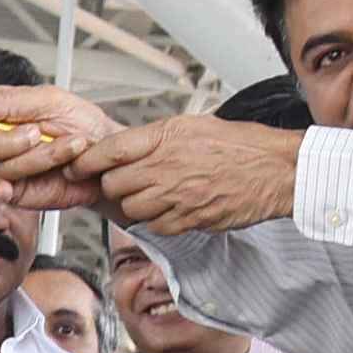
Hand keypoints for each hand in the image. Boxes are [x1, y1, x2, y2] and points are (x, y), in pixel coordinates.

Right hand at [0, 82, 127, 212]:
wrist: (107, 157)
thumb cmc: (81, 123)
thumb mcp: (49, 100)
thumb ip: (9, 102)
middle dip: (6, 139)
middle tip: (39, 133)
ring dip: (36, 156)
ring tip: (68, 147)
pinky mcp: (12, 191)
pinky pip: (1, 188)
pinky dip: (22, 179)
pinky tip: (48, 174)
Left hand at [76, 116, 308, 236]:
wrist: (275, 169)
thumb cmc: (241, 145)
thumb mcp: (193, 126)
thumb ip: (157, 138)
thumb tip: (127, 149)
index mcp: (165, 138)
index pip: (109, 151)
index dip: (86, 162)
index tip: (77, 166)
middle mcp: (166, 167)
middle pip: (114, 184)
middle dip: (113, 185)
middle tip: (122, 183)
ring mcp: (177, 195)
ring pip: (131, 208)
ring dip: (135, 204)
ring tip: (151, 195)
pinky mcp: (189, 219)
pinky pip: (156, 226)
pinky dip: (158, 221)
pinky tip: (171, 209)